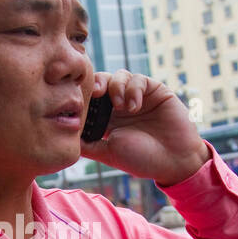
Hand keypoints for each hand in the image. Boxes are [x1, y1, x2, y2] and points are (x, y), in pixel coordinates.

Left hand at [81, 70, 209, 186]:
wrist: (174, 162)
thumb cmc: (142, 160)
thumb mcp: (108, 152)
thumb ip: (87, 143)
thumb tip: (63, 136)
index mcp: (107, 118)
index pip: (90, 99)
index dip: (82, 96)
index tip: (77, 101)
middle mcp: (120, 105)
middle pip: (101, 82)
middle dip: (95, 83)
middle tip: (94, 92)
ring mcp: (137, 96)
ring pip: (118, 76)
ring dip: (115, 87)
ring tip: (120, 106)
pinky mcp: (154, 90)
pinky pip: (138, 79)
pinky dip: (133, 89)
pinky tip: (134, 106)